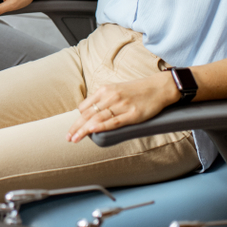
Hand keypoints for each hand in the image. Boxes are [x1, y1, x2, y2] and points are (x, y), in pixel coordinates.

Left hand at [66, 71, 180, 142]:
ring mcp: (121, 105)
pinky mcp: (132, 114)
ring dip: (83, 130)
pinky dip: (101, 126)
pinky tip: (91, 131)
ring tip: (75, 139)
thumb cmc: (136, 90)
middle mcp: (110, 96)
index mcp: (104, 90)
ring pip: (97, 118)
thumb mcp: (116, 89)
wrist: (158, 87)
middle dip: (76, 127)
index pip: (85, 107)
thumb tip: (91, 113)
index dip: (77, 119)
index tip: (73, 129)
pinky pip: (113, 121)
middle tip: (68, 137)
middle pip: (88, 114)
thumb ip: (104, 99)